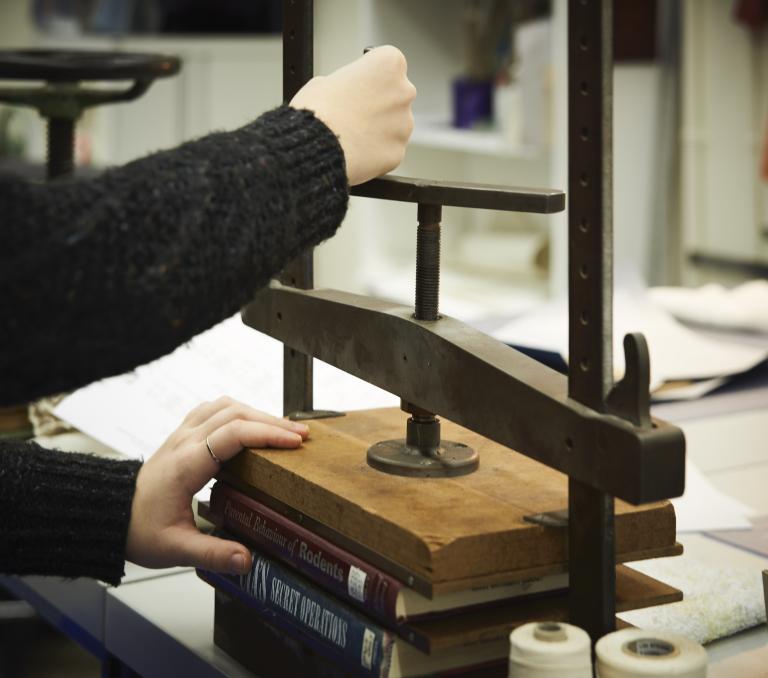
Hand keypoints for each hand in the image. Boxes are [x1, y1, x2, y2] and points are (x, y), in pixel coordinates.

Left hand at [125, 396, 307, 573]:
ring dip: (257, 412)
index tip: (295, 441)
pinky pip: (214, 410)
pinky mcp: (182, 435)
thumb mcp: (175, 549)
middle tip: (302, 435)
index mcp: (185, 464)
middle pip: (235, 413)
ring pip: (225, 406)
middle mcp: (184, 442)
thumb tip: (248, 559)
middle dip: (272, 421)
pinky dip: (239, 411)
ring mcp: (182, 434)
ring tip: (283, 429)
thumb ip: (213, 554)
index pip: (232, 434)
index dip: (267, 433)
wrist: (108, 514)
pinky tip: (252, 422)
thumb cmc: (137, 529)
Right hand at [290, 45, 416, 185]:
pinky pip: (390, 150)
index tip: (361, 84)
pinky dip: (377, 152)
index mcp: (389, 64)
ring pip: (396, 125)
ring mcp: (404, 124)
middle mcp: (404, 92)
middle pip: (397, 95)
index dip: (371, 76)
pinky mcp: (398, 151)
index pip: (389, 64)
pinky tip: (358, 152)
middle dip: (380, 104)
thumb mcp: (325, 80)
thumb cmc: (318, 110)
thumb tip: (345, 93)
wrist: (315, 145)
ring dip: (380, 129)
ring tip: (354, 135)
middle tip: (356, 113)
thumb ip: (347, 82)